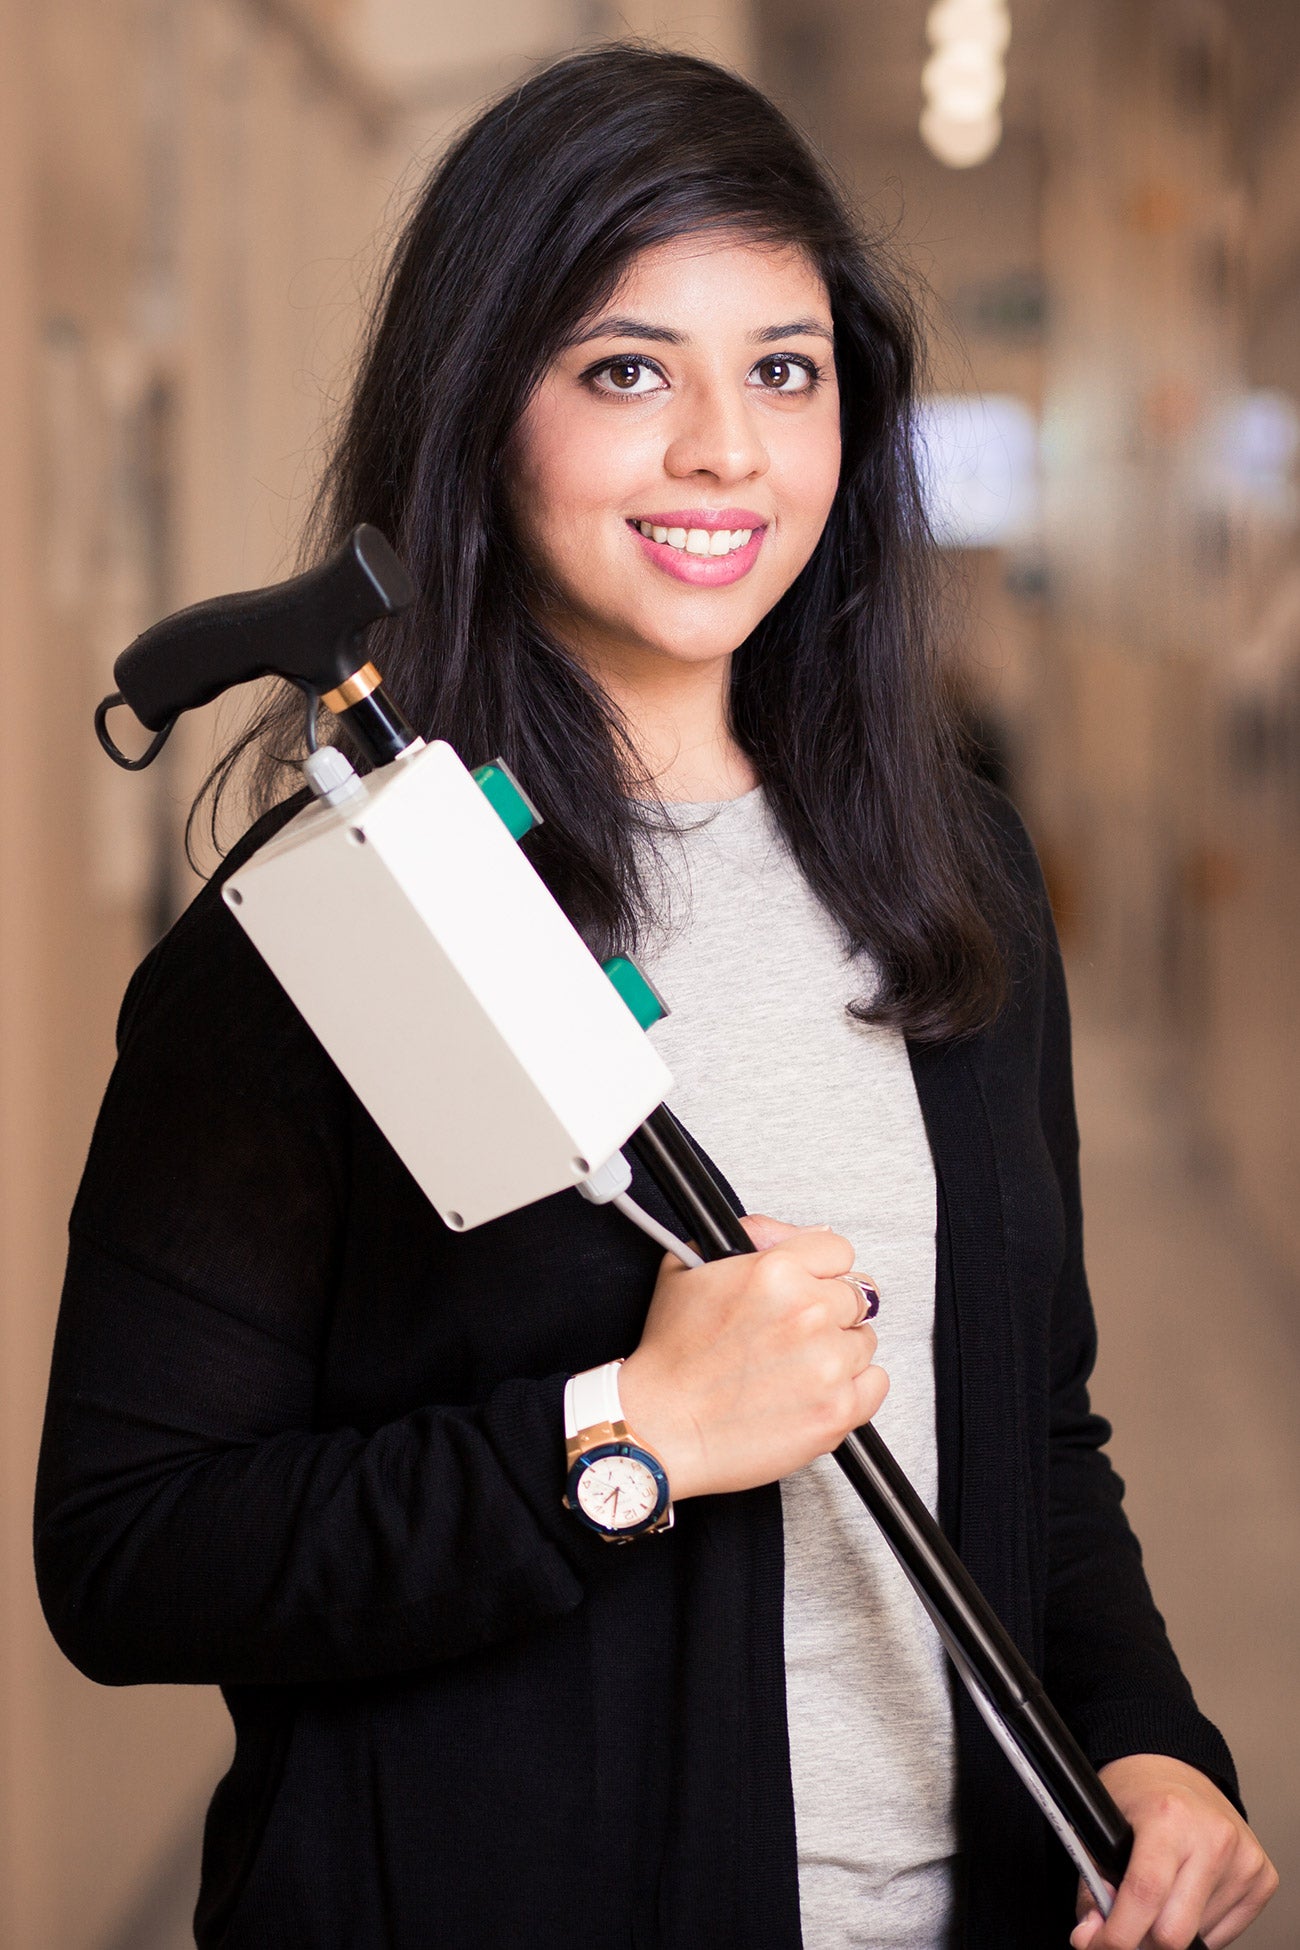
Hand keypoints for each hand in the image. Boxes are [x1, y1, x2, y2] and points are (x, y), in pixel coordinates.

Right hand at [618, 1214, 887, 1500]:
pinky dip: (853, 1388)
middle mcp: (807, 1312)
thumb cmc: (671, 1356)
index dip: (820, 1271)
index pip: (839, 1252)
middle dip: (829, 1311)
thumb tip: (806, 1233)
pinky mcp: (838, 1409)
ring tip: (794, 1368)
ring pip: (864, 1340)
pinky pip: (875, 1384)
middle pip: (857, 1296)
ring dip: (838, 1351)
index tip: (808, 1288)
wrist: (662, 1428)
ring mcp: (827, 1363)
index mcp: (775, 1271)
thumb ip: (755, 1234)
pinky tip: (814, 1390)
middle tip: (793, 1334)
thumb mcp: (689, 1267)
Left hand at [1070, 1755, 1276, 1948]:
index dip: (1116, 1934)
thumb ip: (1093, 1885)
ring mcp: (1244, 1859)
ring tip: (1159, 1896)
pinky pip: (1225, 1935)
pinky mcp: (1263, 1878)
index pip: (1144, 1894)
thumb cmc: (1139, 1796)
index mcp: (1169, 1817)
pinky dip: (1199, 1928)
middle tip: (1126, 1925)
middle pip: (1175, 1932)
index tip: (1096, 1943)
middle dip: (1141, 1940)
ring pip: (1200, 1939)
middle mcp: (1213, 1837)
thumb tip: (1092, 1934)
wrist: (1179, 1770)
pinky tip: (1185, 1896)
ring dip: (1170, 1931)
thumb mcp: (1100, 1826)